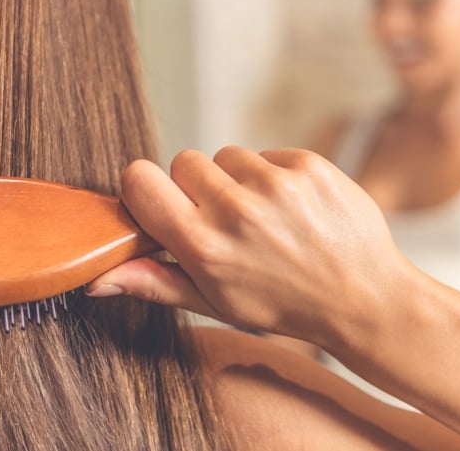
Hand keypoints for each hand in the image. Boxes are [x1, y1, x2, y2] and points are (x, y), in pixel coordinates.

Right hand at [86, 147, 409, 343]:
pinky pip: (266, 153)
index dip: (145, 188)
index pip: (139, 180)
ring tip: (264, 218)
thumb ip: (154, 282)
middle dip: (196, 186)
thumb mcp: (214, 303)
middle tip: (224, 220)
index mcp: (203, 246)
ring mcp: (274, 184)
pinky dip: (273, 175)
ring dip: (237, 180)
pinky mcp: (307, 165)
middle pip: (182, 161)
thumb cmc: (283, 305)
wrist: (363, 298)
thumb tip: (96, 279)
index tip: (161, 204)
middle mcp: (235, 210)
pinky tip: (291, 209)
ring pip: (226, 155)